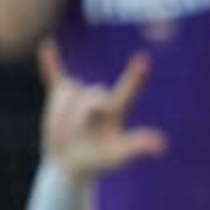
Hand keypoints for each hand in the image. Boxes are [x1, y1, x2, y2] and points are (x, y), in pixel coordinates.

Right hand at [40, 42, 169, 179]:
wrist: (69, 163)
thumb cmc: (99, 161)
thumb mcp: (118, 156)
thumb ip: (137, 146)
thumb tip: (161, 145)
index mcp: (116, 109)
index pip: (128, 89)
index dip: (136, 76)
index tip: (144, 58)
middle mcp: (100, 98)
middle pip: (93, 94)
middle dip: (85, 113)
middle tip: (82, 134)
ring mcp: (79, 95)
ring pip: (72, 91)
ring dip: (66, 113)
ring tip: (68, 131)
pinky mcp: (60, 96)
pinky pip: (54, 75)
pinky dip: (51, 62)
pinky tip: (47, 46)